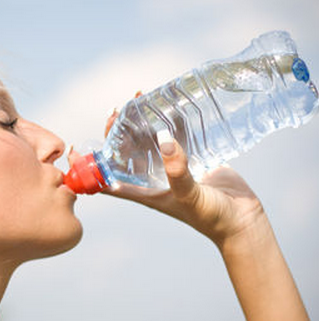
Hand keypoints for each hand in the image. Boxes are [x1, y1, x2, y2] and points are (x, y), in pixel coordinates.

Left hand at [68, 109, 270, 250]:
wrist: (242, 220)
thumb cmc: (211, 216)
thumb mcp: (188, 196)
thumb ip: (176, 171)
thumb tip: (163, 140)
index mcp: (142, 190)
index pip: (107, 176)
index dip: (88, 164)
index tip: (77, 145)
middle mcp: (152, 177)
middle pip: (126, 151)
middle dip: (119, 130)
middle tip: (121, 108)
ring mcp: (170, 167)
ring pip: (149, 140)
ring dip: (143, 122)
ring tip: (141, 99)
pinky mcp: (190, 158)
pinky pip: (175, 136)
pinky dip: (169, 122)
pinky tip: (169, 105)